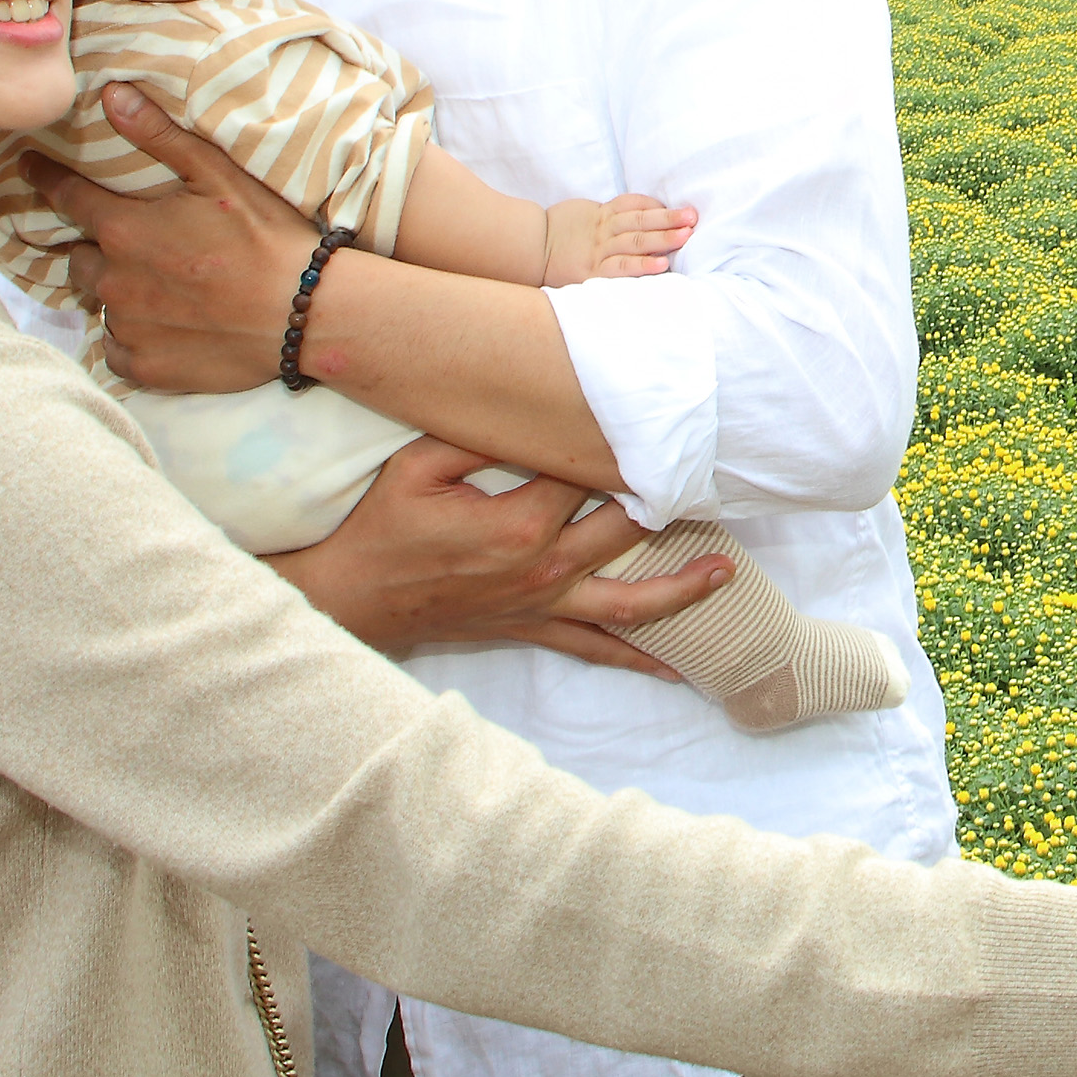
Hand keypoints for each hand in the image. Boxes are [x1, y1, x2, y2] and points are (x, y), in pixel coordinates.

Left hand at [26, 85, 327, 394]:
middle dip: (94, 249)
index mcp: (124, 229)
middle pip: (77, 259)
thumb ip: (160, 136)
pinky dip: (130, 337)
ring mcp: (127, 327)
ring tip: (155, 289)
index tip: (27, 168)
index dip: (44, 178)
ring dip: (116, 293)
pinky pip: (116, 348)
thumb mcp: (219, 176)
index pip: (65, 196)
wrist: (307, 314)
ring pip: (99, 304)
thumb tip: (110, 95)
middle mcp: (113, 280)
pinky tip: (162, 327)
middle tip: (129, 247)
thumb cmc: (268, 239)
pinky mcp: (145, 367)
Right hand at [267, 435, 732, 673]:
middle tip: (714, 480)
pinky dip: (637, 657)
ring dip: (681, 590)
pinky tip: (676, 666)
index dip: (618, 448)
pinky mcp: (533, 628)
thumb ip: (476, 437)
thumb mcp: (417, 467)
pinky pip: (595, 647)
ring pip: (628, 603)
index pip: (589, 476)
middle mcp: (544, 568)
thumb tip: (529, 409)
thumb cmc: (380, 529)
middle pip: (625, 531)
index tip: (653, 422)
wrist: (351, 601)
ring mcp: (543, 604)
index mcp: (521, 522)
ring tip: (725, 575)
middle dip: (671, 506)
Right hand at [553, 192, 700, 283]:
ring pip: (635, 240)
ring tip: (686, 236)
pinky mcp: (593, 272)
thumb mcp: (585, 214)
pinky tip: (662, 265)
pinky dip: (643, 265)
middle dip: (669, 219)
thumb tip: (643, 212)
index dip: (659, 206)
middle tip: (693, 218)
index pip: (634, 204)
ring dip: (663, 238)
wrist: (530, 248)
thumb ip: (611, 213)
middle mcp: (604, 230)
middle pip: (641, 220)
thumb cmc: (561, 232)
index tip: (684, 209)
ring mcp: (599, 250)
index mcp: (602, 214)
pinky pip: (622, 267)